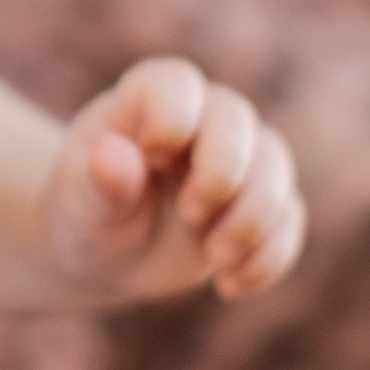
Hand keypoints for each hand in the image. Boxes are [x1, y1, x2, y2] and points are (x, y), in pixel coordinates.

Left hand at [44, 58, 303, 301]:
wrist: (108, 253)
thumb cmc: (86, 213)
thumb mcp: (81, 203)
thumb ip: (100, 180)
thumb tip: (111, 154)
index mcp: (146, 98)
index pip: (176, 84)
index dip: (173, 119)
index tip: (152, 159)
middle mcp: (199, 117)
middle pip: (235, 120)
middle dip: (222, 172)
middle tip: (189, 214)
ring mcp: (236, 158)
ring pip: (273, 165)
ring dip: (253, 216)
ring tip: (214, 259)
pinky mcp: (258, 203)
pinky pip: (288, 217)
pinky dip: (269, 254)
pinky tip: (229, 284)